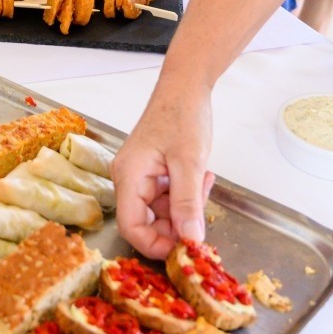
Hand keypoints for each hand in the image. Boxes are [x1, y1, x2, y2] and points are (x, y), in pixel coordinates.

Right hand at [112, 81, 214, 258]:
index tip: (186, 248)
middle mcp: (129, 179)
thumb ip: (188, 203)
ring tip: (204, 181)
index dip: (156, 245)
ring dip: (186, 207)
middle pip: (147, 222)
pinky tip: (201, 177)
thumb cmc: (182, 114)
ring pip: (161, 212)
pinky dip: (186, 195)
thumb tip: (190, 241)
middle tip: (203, 207)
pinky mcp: (153, 173)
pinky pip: (167, 197)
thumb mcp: (190, 161)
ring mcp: (140, 176)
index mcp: (128, 176)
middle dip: (177, 223)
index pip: (131, 227)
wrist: (185, 85)